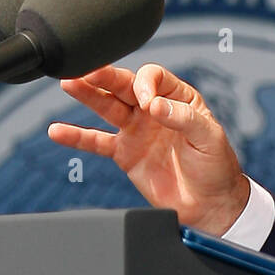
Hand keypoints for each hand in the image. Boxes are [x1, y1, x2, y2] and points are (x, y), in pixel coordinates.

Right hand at [47, 64, 250, 234]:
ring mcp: (136, 130)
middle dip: (105, 76)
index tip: (148, 103)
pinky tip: (58, 131)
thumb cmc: (217, 166)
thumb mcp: (209, 137)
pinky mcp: (124, 154)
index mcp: (178, 97)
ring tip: (68, 83)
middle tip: (85, 70)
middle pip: (123, 85)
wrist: (210, 204)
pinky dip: (77, 137)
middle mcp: (153, 109)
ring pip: (106, 106)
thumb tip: (155, 104)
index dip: (145, 84)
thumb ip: (183, 118)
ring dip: (87, 95)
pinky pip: (96, 142)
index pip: (153, 77)